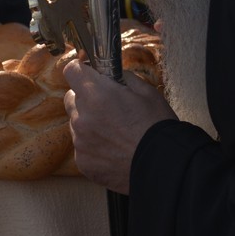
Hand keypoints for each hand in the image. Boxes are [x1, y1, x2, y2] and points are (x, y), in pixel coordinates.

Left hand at [63, 60, 176, 194]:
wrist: (163, 165)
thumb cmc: (157, 126)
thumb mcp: (146, 91)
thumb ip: (121, 77)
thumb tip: (109, 72)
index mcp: (96, 95)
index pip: (72, 71)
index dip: (82, 70)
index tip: (90, 74)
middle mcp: (82, 117)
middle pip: (71, 98)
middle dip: (86, 98)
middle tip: (108, 106)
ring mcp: (80, 142)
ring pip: (76, 123)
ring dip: (89, 123)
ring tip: (115, 132)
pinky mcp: (83, 162)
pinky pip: (82, 146)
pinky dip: (93, 145)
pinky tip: (114, 149)